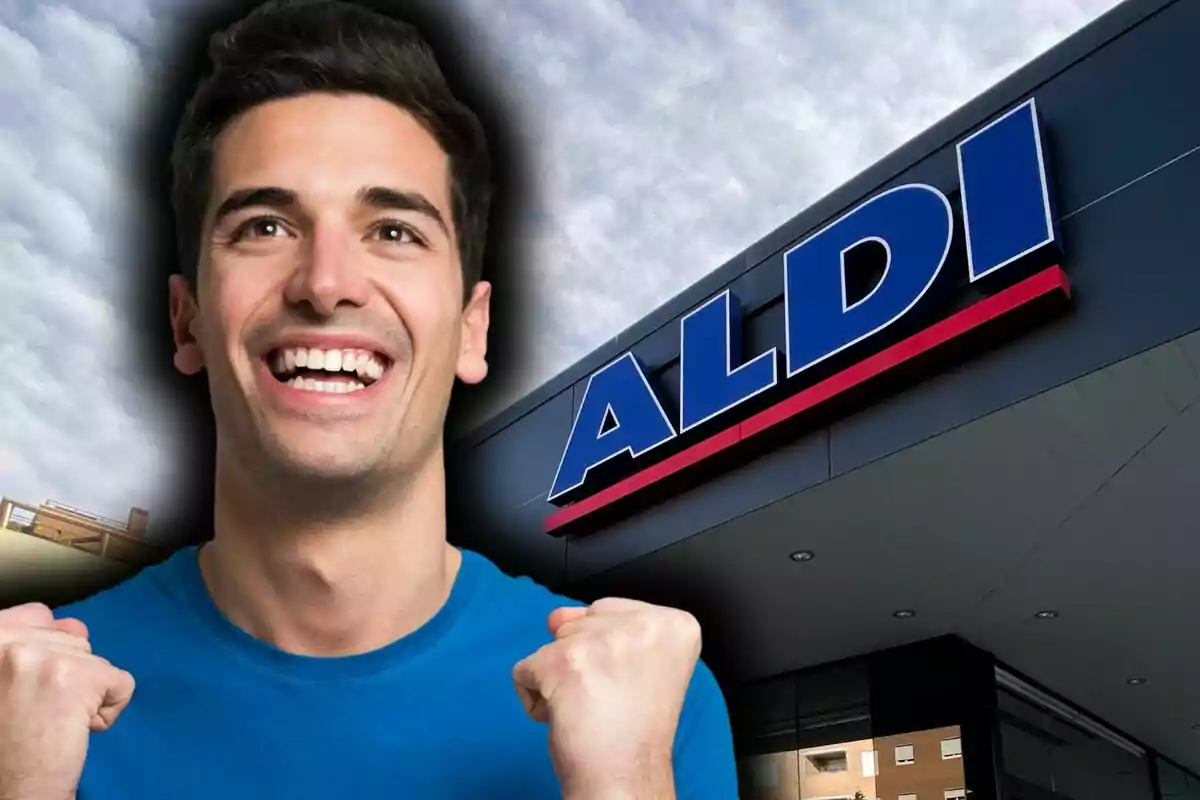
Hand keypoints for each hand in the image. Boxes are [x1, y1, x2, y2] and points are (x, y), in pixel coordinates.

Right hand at [0, 603, 134, 799]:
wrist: (9, 790)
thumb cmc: (5, 739)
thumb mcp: (5, 677)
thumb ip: (36, 644)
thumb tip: (76, 626)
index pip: (37, 615)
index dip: (49, 650)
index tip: (38, 682)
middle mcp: (9, 641)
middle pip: (72, 639)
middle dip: (69, 675)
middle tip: (40, 711)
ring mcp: (44, 657)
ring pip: (96, 660)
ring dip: (86, 693)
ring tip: (52, 722)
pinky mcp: (78, 678)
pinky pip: (121, 682)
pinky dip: (109, 710)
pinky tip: (75, 731)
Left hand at [512, 597, 701, 799]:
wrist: (626, 781)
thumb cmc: (636, 735)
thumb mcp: (643, 668)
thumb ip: (605, 628)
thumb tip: (556, 616)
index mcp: (675, 625)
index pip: (611, 610)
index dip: (608, 654)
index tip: (626, 685)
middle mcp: (644, 624)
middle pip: (582, 623)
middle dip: (584, 661)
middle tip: (610, 700)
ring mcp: (601, 641)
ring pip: (553, 643)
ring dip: (560, 679)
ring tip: (590, 710)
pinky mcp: (563, 661)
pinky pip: (524, 669)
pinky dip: (535, 699)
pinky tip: (566, 719)